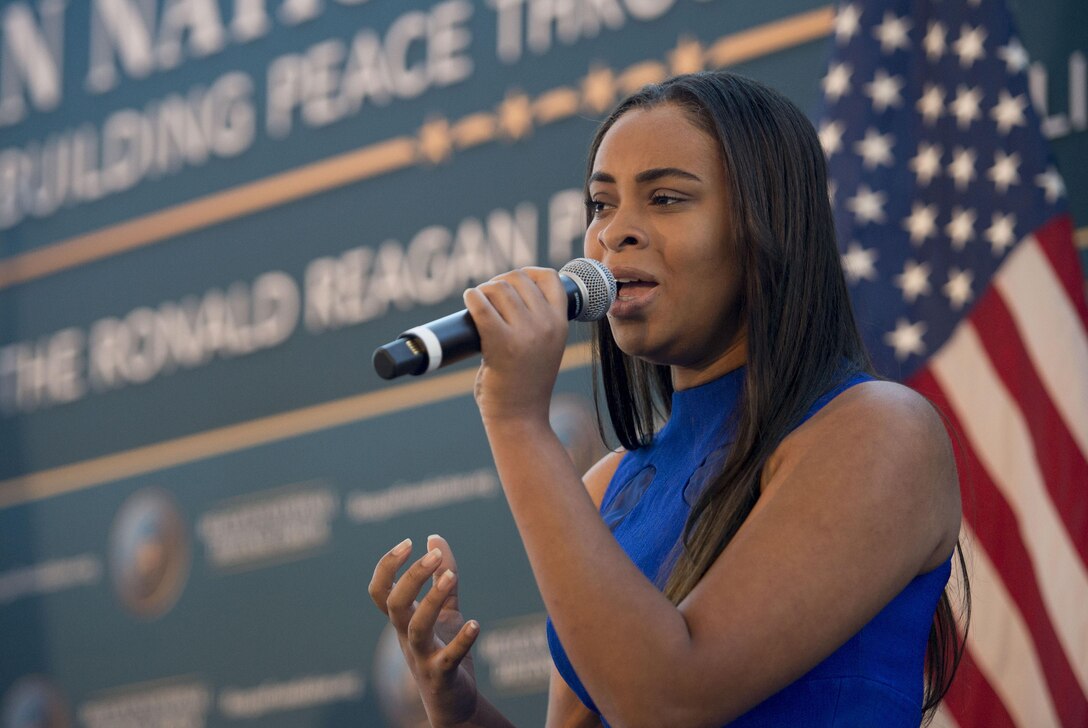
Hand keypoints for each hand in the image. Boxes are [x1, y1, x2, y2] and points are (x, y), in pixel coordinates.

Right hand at [369, 535, 480, 726]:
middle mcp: (407, 637)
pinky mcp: (443, 674)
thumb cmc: (444, 650)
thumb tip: (434, 538)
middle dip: (411, 577)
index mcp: (404, 620)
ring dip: (432, 601)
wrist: (452, 703)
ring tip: (452, 577)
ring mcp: (423, 656)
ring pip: (417, 628)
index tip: (408, 542)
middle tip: (433, 556)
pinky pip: (448, 657)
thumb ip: (442, 575)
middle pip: (395, 605)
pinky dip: (461, 640)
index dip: (387, 565)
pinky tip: (475, 624)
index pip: (380, 591)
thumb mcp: (445, 609)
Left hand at [463, 268, 569, 424]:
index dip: (528, 273)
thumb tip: (506, 292)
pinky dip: (472, 298)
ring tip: (477, 303)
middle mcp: (547, 325)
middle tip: (488, 296)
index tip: (513, 283)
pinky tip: (469, 301)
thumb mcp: (546, 348)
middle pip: (518, 279)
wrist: (521, 418)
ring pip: (498, 289)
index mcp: (561, 324)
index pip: (550, 277)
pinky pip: (481, 306)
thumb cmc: (526, 384)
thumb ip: (537, 322)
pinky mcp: (500, 344)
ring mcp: (525, 334)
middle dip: (499, 282)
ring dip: (483, 290)